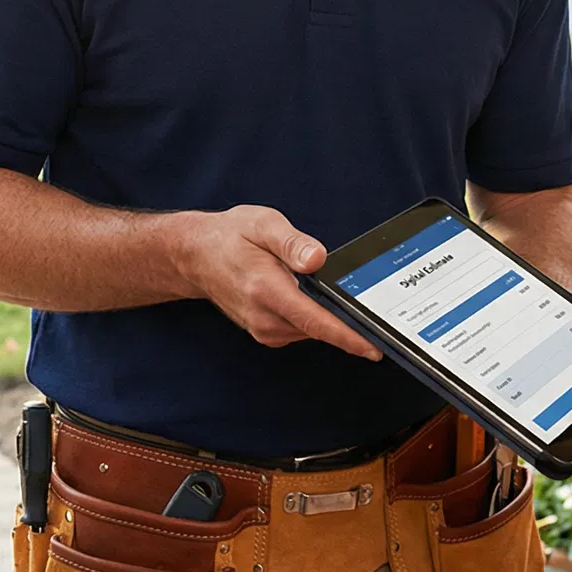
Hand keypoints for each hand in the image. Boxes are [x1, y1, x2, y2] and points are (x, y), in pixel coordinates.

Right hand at [181, 206, 379, 360]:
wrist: (196, 256)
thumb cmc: (230, 237)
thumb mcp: (263, 224)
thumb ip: (292, 242)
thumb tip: (317, 258)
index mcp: (266, 289)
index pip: (315, 320)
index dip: (347, 336)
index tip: (373, 347)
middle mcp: (264, 317)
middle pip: (319, 329)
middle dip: (348, 321)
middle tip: (375, 307)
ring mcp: (264, 329)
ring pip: (313, 330)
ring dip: (331, 318)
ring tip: (336, 293)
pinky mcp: (266, 332)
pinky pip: (302, 329)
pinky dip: (315, 318)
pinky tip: (313, 297)